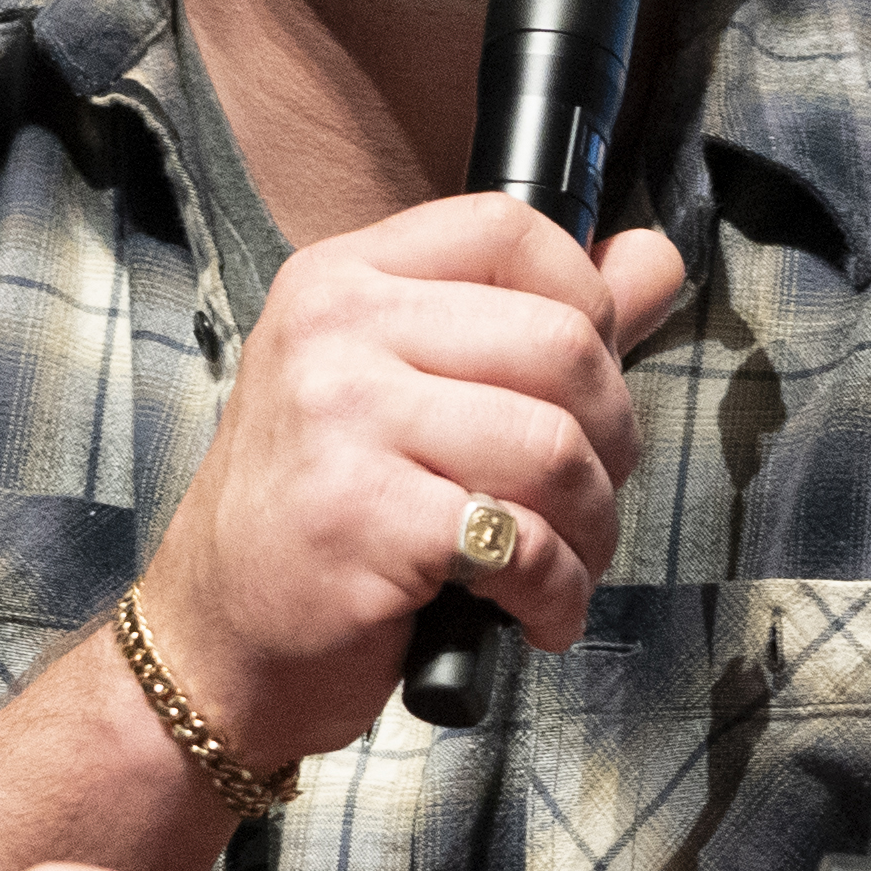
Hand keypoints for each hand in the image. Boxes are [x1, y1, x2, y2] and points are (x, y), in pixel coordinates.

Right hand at [136, 194, 688, 766]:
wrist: (216, 644)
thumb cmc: (324, 513)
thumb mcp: (408, 388)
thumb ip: (537, 317)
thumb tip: (655, 258)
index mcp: (343, 278)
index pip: (508, 227)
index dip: (587, 299)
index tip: (582, 382)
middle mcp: (333, 331)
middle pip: (559, 340)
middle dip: (612, 437)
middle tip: (584, 497)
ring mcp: (340, 420)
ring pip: (556, 447)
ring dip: (591, 528)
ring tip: (561, 564)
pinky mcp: (360, 519)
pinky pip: (523, 542)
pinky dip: (557, 594)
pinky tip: (530, 614)